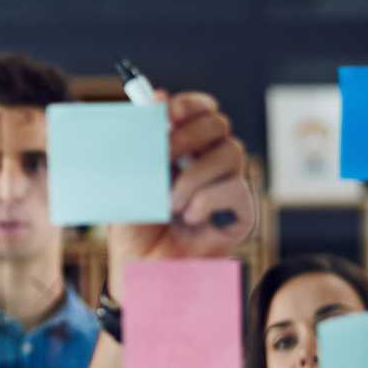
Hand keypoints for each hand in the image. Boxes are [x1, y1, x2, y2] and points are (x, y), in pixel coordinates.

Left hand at [106, 91, 255, 303]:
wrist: (141, 269)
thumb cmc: (133, 226)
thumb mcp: (127, 180)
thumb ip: (139, 141)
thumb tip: (156, 97)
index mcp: (182, 148)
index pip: (200, 109)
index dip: (188, 105)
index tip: (166, 115)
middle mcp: (208, 162)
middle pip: (219, 124)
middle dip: (187, 137)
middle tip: (162, 158)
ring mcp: (227, 185)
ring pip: (231, 152)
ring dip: (193, 176)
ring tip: (170, 203)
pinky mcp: (240, 212)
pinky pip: (236, 189)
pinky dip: (207, 201)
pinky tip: (190, 219)